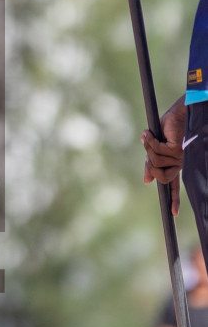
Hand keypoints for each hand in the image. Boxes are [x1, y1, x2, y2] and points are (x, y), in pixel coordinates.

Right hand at [141, 98, 185, 215]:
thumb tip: (147, 181)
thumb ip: (151, 163)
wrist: (178, 112)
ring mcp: (180, 157)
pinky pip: (156, 151)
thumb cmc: (168, 127)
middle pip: (161, 178)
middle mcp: (179, 163)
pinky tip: (148, 134)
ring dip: (148, 149)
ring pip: (156, 164)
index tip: (174, 214)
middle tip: (146, 151)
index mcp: (175, 165)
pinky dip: (149, 142)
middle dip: (149, 167)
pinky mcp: (176, 149)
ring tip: (148, 136)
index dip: (174, 200)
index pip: (174, 186)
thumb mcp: (155, 147)